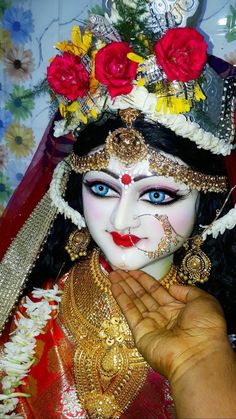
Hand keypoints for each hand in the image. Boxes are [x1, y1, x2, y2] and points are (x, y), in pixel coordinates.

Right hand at [109, 270, 227, 383]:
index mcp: (179, 309)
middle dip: (131, 282)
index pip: (158, 291)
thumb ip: (187, 291)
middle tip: (118, 270)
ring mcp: (151, 325)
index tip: (134, 270)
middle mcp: (163, 316)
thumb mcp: (203, 301)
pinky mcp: (140, 332)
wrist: (197, 353)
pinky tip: (114, 286)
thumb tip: (171, 287)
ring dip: (123, 287)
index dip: (146, 280)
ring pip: (134, 301)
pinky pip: (129, 311)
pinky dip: (121, 298)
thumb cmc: (204, 326)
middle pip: (143, 295)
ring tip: (112, 274)